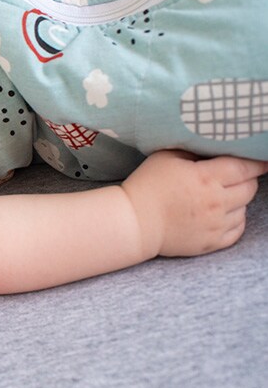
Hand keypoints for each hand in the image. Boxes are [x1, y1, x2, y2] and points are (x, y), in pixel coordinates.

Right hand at [121, 150, 267, 256]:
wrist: (133, 222)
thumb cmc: (146, 185)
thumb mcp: (166, 157)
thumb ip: (193, 149)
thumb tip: (212, 145)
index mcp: (205, 178)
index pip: (245, 168)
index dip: (257, 163)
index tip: (262, 160)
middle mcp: (215, 202)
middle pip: (249, 188)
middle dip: (246, 180)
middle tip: (233, 177)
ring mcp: (215, 225)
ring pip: (245, 209)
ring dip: (238, 201)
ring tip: (221, 196)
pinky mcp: (211, 243)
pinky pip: (238, 230)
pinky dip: (235, 220)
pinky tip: (221, 214)